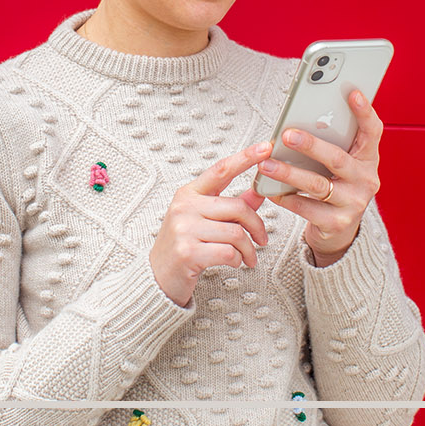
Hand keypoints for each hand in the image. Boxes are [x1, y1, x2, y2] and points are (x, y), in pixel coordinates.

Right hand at [149, 141, 271, 306]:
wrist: (157, 278)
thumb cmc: (183, 247)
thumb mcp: (204, 221)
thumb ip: (231, 206)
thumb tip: (258, 192)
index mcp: (189, 194)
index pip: (221, 170)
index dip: (246, 157)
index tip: (266, 148)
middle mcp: (185, 207)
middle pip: (238, 207)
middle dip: (257, 226)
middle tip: (262, 240)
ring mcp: (184, 228)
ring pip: (237, 233)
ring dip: (249, 249)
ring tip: (248, 258)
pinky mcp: (187, 252)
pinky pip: (229, 252)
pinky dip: (238, 260)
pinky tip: (234, 263)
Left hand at [260, 89, 383, 265]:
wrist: (339, 229)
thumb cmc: (334, 184)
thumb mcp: (338, 163)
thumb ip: (330, 143)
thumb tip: (298, 120)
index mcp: (367, 159)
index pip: (373, 132)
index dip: (364, 112)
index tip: (352, 93)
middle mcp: (366, 180)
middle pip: (338, 159)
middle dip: (311, 145)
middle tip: (287, 135)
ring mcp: (354, 203)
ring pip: (318, 185)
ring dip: (289, 173)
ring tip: (267, 165)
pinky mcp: (338, 223)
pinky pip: (308, 209)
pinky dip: (287, 199)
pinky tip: (272, 191)